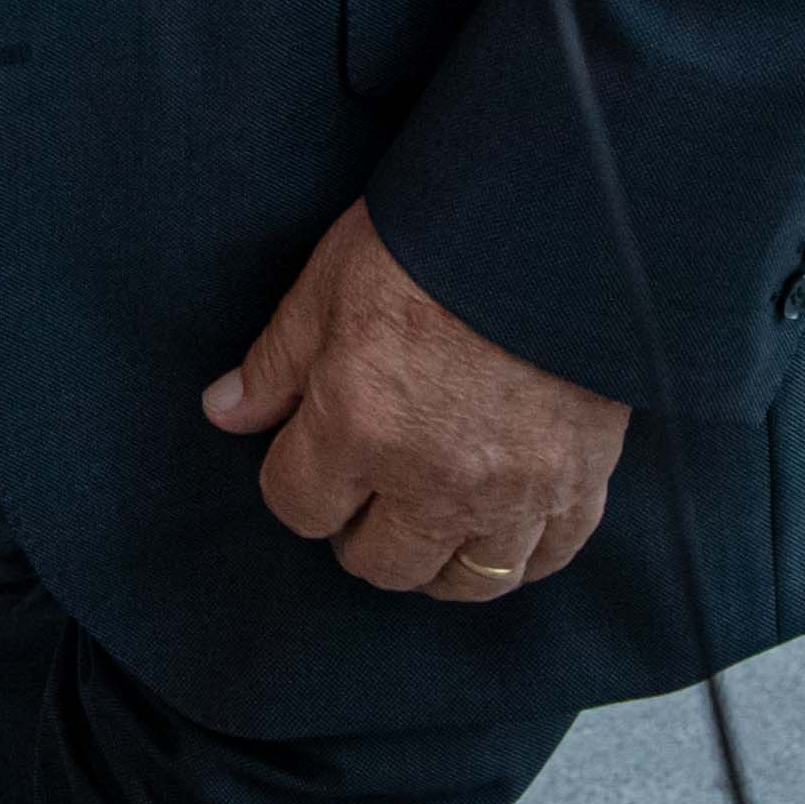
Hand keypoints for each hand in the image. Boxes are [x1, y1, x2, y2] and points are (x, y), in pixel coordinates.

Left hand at [206, 198, 627, 600]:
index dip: (294, 483)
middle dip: (360, 533)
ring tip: (429, 518)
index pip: (298, 508)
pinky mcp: (579, 483)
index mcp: (357, 429)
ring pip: (463, 581)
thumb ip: (275, 364)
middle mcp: (433, 481)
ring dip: (436, 558)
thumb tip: (225, 414)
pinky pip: (547, 559)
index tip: (308, 457)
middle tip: (367, 492)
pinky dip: (520, 554)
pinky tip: (501, 525)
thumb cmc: (431, 242)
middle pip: (380, 563)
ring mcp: (512, 492)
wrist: (556, 222)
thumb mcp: (327, 286)